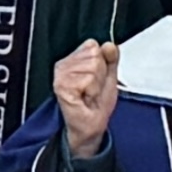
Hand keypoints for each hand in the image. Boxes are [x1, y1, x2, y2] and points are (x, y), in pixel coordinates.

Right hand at [54, 39, 123, 159]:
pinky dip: (92, 91)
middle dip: (100, 74)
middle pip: (94, 55)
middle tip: (93, 89)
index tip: (97, 80)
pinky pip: (88, 79)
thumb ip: (111, 58)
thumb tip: (109, 45)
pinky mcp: (61, 87)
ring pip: (92, 66)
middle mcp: (63, 65)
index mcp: (73, 60)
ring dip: (96, 84)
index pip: (93, 45)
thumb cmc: (97, 104)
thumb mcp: (109, 76)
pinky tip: (85, 98)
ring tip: (89, 94)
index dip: (102, 63)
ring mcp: (61, 76)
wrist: (91, 127)